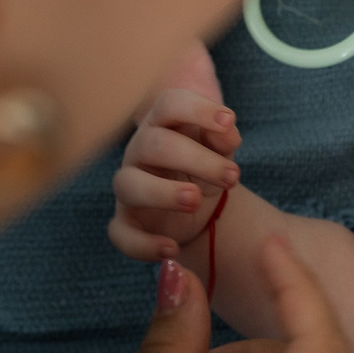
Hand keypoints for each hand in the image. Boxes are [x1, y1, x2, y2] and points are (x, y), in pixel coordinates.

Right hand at [108, 41, 240, 262]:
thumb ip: (224, 136)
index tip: (228, 122)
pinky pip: (121, 234)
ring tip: (196, 201)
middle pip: (154, 144)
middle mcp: (139, 152)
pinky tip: (171, 249)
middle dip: (195, 159)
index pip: (169, 103)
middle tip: (232, 177)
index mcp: (164, 125)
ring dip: (163, 192)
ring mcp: (129, 187)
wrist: (197, 209)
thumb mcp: (221, 150)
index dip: (197, 109)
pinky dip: (143, 244)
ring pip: (129, 184)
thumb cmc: (204, 167)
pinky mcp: (126, 222)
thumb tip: (226, 131)